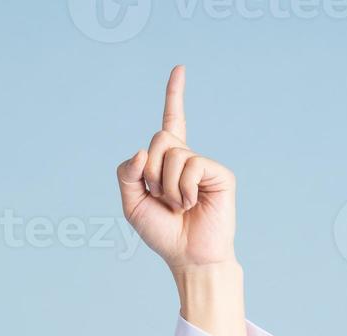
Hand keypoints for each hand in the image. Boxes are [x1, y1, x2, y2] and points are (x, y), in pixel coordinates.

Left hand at [116, 65, 237, 272]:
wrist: (188, 256)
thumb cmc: (162, 233)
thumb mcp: (131, 205)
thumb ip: (127, 176)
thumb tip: (141, 151)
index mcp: (167, 162)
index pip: (171, 122)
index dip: (174, 95)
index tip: (179, 68)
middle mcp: (187, 158)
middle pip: (159, 140)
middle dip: (151, 172)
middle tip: (162, 198)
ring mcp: (204, 164)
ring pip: (172, 154)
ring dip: (166, 186)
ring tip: (179, 205)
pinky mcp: (219, 173)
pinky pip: (191, 166)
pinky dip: (183, 189)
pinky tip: (191, 203)